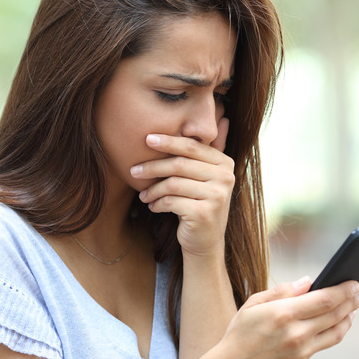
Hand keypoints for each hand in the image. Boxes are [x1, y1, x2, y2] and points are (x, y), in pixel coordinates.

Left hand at [131, 118, 233, 257]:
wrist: (205, 242)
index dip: (169, 141)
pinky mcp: (204, 213)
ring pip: (173, 183)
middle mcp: (225, 178)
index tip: (147, 139)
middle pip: (180, 164)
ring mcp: (217, 196)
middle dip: (153, 166)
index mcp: (225, 163)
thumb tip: (222, 116)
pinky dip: (158, 203)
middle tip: (133, 170)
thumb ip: (210, 150)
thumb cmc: (200, 204)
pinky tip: (153, 207)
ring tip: (143, 195)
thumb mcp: (207, 176)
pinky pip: (171, 201)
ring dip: (152, 189)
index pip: (193, 146)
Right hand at [212, 277, 358, 358]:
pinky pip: (318, 349)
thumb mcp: (253, 305)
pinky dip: (321, 338)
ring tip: (351, 312)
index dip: (344, 290)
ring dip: (346, 320)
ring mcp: (302, 354)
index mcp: (283, 314)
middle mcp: (296, 334)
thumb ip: (283, 291)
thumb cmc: (240, 334)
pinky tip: (320, 331)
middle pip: (335, 315)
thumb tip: (308, 281)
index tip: (354, 283)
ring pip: (335, 334)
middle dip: (352, 303)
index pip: (325, 299)